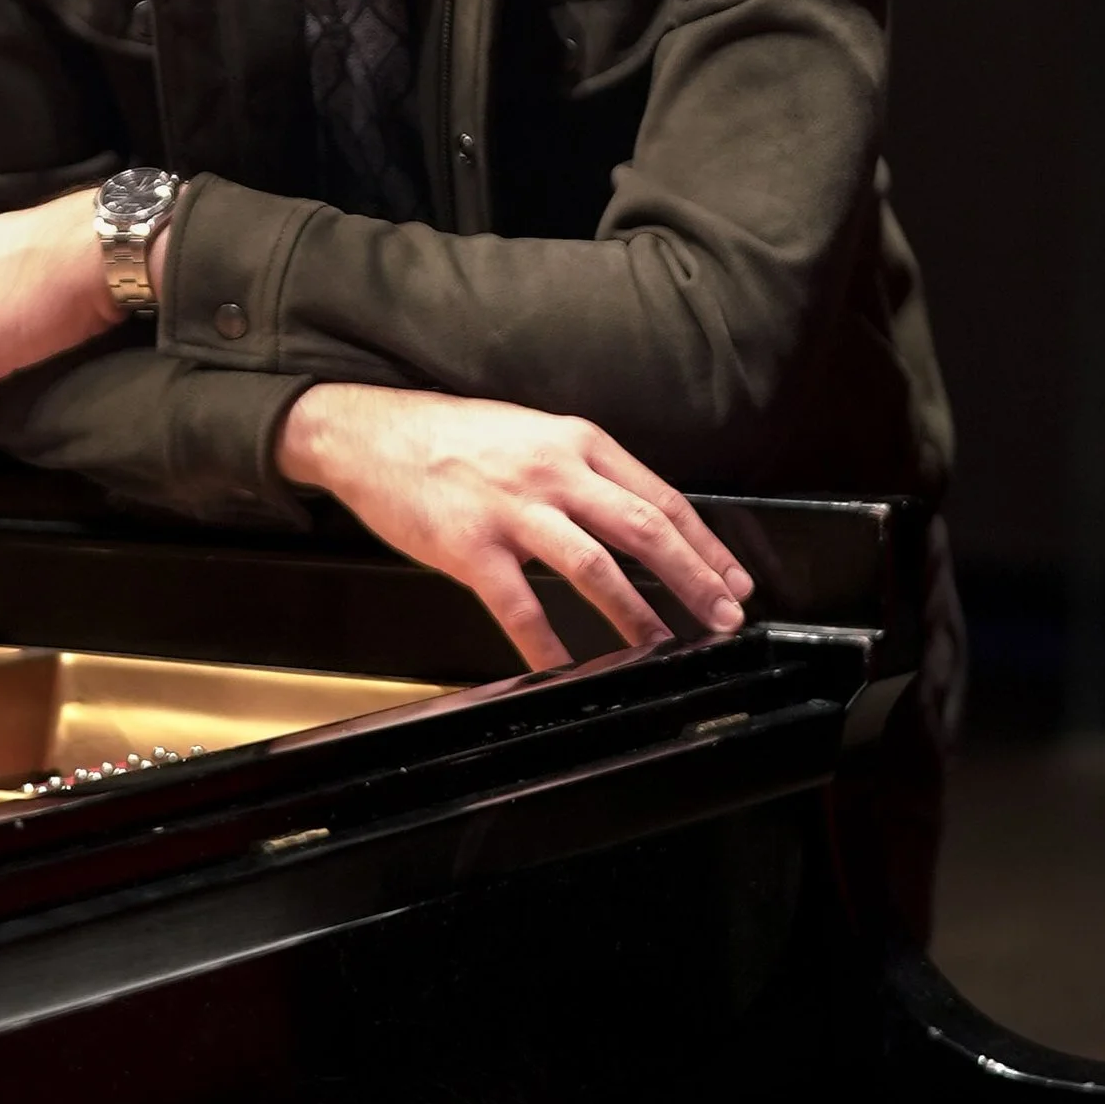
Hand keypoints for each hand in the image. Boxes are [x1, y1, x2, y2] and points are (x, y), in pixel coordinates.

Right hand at [274, 383, 753, 670]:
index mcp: (575, 441)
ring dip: (638, 614)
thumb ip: (584, 470)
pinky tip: (567, 670)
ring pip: (594, 567)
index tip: (733, 578)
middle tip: (725, 616)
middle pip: (643, 529)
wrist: (371, 434)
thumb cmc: (454, 437)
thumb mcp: (533, 433)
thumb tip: (640, 519)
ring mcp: (512, 510)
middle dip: (693, 579)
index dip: (705, 543)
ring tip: (666, 646)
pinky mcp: (471, 547)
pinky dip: (548, 646)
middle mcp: (552, 471)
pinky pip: (520, 607)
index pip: (660, 496)